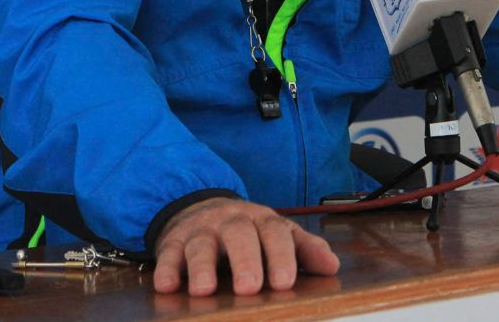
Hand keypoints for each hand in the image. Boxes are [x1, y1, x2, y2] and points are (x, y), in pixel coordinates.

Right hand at [152, 197, 339, 295]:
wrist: (203, 208)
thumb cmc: (250, 231)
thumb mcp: (278, 234)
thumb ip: (305, 249)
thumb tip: (332, 267)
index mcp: (263, 220)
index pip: (275, 233)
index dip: (281, 256)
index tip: (284, 282)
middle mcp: (232, 222)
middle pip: (239, 235)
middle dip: (245, 260)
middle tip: (249, 287)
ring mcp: (202, 230)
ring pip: (201, 244)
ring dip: (202, 267)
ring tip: (205, 290)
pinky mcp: (173, 242)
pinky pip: (168, 253)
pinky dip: (166, 268)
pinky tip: (167, 285)